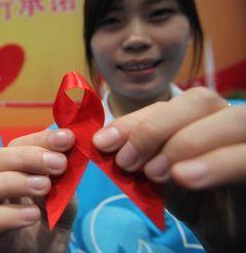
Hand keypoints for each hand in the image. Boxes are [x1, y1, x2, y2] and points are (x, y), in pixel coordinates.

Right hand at [0, 129, 76, 252]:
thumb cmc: (54, 220)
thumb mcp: (66, 194)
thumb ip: (65, 173)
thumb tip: (69, 143)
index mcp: (11, 168)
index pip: (15, 145)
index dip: (39, 139)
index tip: (67, 139)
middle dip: (26, 157)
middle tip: (58, 164)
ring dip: (15, 181)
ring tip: (46, 187)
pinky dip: (8, 214)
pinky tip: (33, 214)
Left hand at [93, 87, 245, 188]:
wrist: (230, 233)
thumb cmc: (195, 199)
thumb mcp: (160, 175)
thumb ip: (140, 155)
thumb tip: (104, 142)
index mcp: (201, 116)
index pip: (167, 105)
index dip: (133, 121)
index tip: (103, 142)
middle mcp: (230, 118)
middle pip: (199, 101)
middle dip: (155, 129)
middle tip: (127, 162)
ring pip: (231, 120)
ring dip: (184, 143)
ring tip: (154, 174)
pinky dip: (215, 163)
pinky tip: (184, 176)